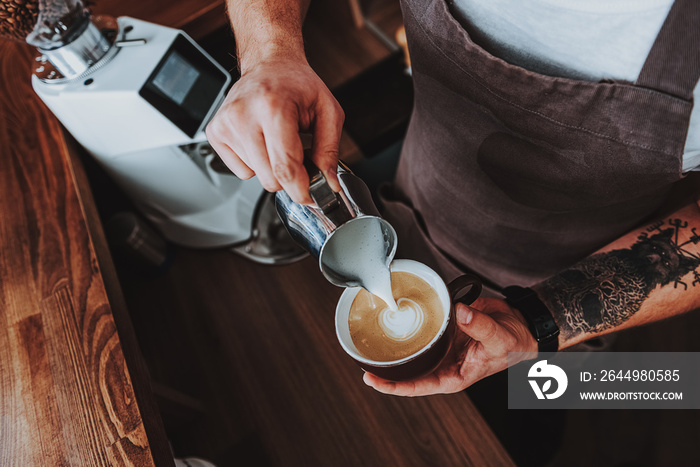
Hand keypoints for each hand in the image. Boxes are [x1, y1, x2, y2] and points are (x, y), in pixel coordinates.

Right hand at [206, 58, 343, 203]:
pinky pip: (241, 170)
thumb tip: (329, 183)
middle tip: (296, 154)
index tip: (310, 197)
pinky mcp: (215, 131)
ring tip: (276, 139)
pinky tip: (260, 139)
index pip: (285, 167)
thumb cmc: (297, 85)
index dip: (300, 190)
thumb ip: (329, 150)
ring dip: (271, 166)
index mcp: (274, 108)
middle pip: (270, 178)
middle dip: (288, 177)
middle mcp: (244, 115)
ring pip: (255, 176)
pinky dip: (254, 162)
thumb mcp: (328, 111)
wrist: (269, 63)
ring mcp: (226, 124)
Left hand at [363, 297, 537, 395]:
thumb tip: (460, 312)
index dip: (393, 386)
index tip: (372, 381)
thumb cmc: (513, 342)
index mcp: (453, 377)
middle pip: (408, 371)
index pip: (418, 386)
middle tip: (361, 360)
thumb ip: (479, 326)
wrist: (520, 325)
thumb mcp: (499, 339)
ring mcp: (441, 347)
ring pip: (412, 351)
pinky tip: (392, 318)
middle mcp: (443, 364)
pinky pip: (422, 329)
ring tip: (368, 341)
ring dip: (393, 348)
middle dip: (385, 369)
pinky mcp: (443, 329)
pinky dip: (409, 326)